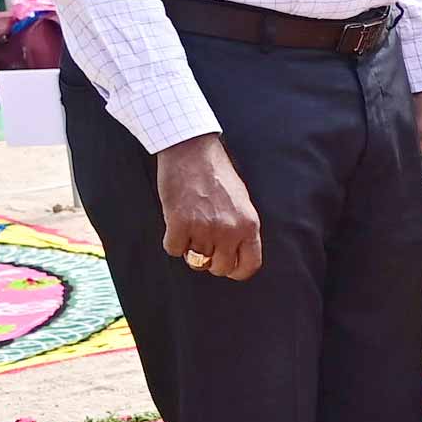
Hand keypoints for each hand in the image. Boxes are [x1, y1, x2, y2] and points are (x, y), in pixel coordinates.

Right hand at [153, 134, 262, 280]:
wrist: (192, 151)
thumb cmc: (217, 173)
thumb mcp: (241, 203)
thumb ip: (240, 229)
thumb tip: (233, 254)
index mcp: (249, 225)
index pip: (249, 266)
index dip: (236, 270)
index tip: (226, 265)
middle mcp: (229, 230)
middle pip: (220, 268)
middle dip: (210, 262)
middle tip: (203, 246)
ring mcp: (204, 228)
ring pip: (195, 260)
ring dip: (190, 249)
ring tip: (190, 228)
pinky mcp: (179, 223)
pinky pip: (174, 249)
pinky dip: (172, 241)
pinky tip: (175, 225)